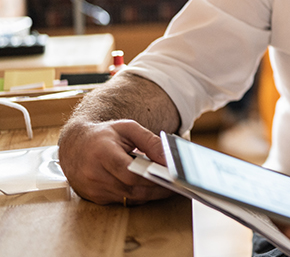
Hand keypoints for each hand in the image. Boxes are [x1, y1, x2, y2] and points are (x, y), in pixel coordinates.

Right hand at [58, 119, 172, 204]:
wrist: (74, 145)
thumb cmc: (103, 135)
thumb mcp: (128, 128)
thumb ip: (149, 141)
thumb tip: (168, 158)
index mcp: (102, 153)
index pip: (129, 172)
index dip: (152, 176)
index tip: (171, 176)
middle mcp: (94, 174)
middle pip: (132, 188)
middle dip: (157, 188)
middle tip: (177, 184)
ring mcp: (93, 189)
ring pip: (129, 197)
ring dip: (150, 194)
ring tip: (168, 186)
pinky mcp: (94, 198)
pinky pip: (122, 200)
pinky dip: (138, 195)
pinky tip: (150, 188)